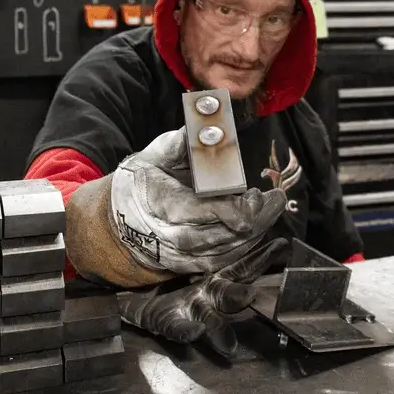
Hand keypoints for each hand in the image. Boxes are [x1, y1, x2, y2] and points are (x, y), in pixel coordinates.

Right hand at [109, 127, 286, 274]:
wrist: (120, 219)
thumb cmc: (144, 180)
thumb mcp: (156, 155)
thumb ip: (181, 143)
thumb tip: (205, 127)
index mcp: (158, 200)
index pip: (193, 210)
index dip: (225, 209)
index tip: (251, 195)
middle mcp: (167, 233)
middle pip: (215, 235)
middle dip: (251, 219)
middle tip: (274, 199)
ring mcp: (177, 254)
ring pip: (222, 251)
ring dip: (253, 232)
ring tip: (271, 208)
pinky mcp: (187, 265)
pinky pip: (220, 262)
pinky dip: (243, 246)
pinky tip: (259, 227)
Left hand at [118, 238, 288, 357]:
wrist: (136, 287)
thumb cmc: (168, 266)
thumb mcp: (192, 247)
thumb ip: (214, 229)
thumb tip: (240, 202)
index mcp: (217, 274)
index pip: (244, 266)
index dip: (262, 257)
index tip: (281, 246)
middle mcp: (208, 294)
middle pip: (230, 295)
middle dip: (240, 296)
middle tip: (251, 295)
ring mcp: (189, 311)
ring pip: (210, 321)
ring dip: (220, 329)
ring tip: (230, 338)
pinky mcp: (167, 323)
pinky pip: (177, 328)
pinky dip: (185, 330)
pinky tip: (193, 332)